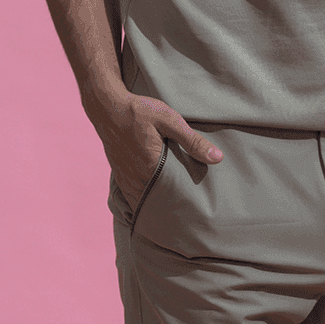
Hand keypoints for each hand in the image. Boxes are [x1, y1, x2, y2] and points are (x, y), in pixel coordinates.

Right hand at [100, 96, 221, 210]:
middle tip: (189, 216)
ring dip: (156, 207)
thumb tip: (217, 158)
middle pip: (157, 204)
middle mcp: (136, 178)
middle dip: (171, 211)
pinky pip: (131, 197)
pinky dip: (142, 201)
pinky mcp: (120, 175)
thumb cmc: (139, 111)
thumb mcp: (170, 120)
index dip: (183, 207)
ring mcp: (125, 179)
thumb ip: (192, 141)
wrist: (107, 107)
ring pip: (143, 203)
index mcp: (151, 167)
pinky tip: (153, 201)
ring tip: (173, 213)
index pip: (171, 198)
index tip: (196, 212)